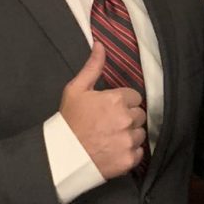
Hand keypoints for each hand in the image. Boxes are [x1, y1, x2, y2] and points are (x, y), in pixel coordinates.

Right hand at [59, 42, 145, 178]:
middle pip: (140, 115)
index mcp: (117, 100)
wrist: (62, 155)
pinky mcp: (130, 159)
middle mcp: (127, 119)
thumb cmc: (69, 120)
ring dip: (130, 135)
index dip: (123, 102)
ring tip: (112, 138)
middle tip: (110, 124)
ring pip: (141, 133)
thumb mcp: (76, 89)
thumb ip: (93, 66)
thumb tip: (100, 44)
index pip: (135, 97)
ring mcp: (129, 140)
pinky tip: (115, 150)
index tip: (111, 109)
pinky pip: (139, 152)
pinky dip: (130, 152)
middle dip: (128, 118)